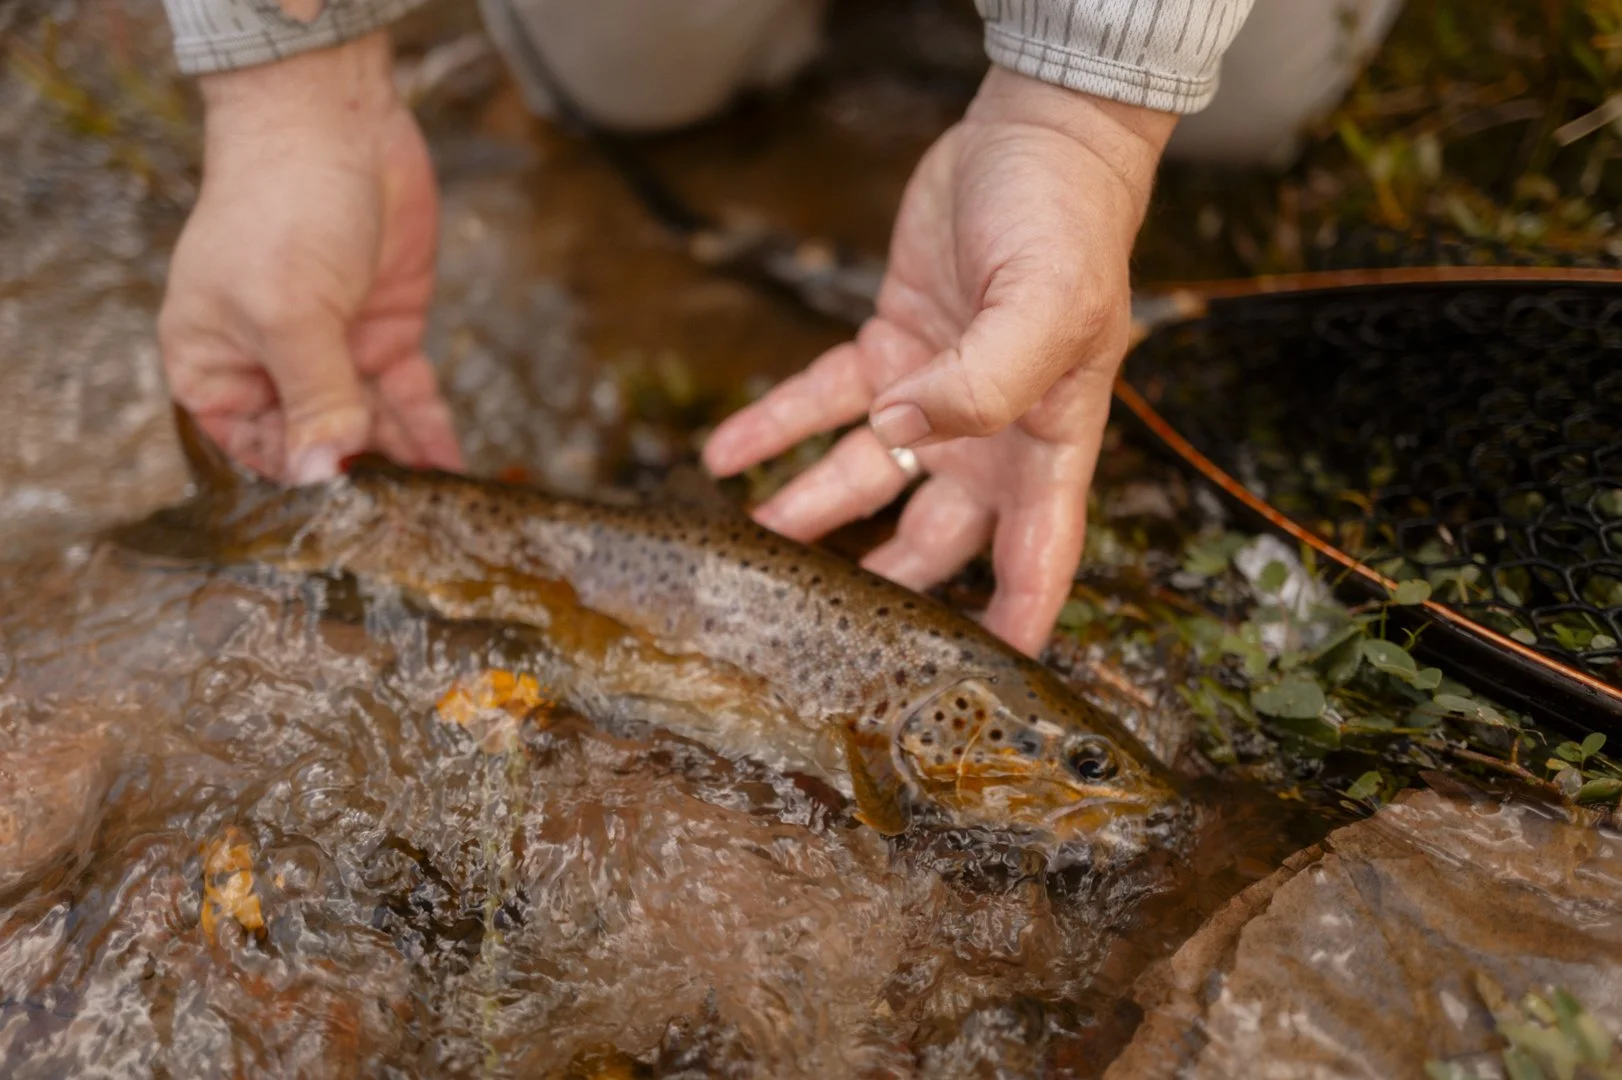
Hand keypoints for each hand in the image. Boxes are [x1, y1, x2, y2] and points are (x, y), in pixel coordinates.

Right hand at [158, 32, 461, 482]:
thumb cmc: (281, 208)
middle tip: (412, 526)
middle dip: (364, 481)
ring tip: (441, 513)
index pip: (259, 451)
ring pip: (371, 428)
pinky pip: (408, 400)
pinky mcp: (385, 334)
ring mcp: (334, 353)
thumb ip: (315, 396)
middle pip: (320, 445)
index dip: (305, 484)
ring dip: (404, 466)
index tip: (353, 520)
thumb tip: (323, 473)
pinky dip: (430, 434)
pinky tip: (452, 473)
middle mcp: (272, 370)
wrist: (334, 123)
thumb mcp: (291, 312)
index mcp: (215, 369)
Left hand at [704, 68, 1174, 655]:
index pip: (1037, 557)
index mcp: (1048, 441)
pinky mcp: (887, 346)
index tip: (980, 686)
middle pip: (935, 540)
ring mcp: (935, 393)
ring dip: (808, 509)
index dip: (1014, 625)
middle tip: (824, 629)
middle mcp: (991, 434)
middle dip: (885, 587)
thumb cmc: (1065, 222)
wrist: (1034, 135)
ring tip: (748, 545)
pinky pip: (822, 400)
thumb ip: (982, 382)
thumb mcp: (1044, 304)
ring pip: (866, 477)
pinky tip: (723, 455)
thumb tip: (902, 433)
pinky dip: (774, 426)